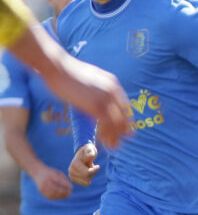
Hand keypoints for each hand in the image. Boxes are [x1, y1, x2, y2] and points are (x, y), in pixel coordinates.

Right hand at [6, 24, 131, 147]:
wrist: (56, 66)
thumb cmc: (66, 72)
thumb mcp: (88, 79)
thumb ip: (96, 90)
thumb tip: (94, 99)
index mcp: (112, 83)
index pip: (123, 105)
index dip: (124, 118)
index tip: (123, 128)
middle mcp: (113, 91)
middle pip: (123, 115)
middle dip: (123, 130)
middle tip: (122, 141)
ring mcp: (106, 99)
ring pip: (116, 123)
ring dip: (115, 136)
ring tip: (113, 147)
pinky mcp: (96, 106)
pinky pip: (106, 125)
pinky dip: (106, 135)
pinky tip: (104, 142)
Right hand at [32, 165, 71, 199]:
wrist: (38, 172)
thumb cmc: (51, 172)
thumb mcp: (58, 172)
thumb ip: (64, 178)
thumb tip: (70, 187)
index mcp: (50, 174)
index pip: (59, 180)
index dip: (66, 185)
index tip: (72, 187)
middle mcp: (45, 180)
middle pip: (56, 188)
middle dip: (64, 192)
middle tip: (70, 192)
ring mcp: (42, 186)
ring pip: (53, 194)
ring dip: (61, 195)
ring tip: (67, 195)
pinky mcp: (41, 190)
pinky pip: (49, 196)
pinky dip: (56, 197)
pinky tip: (61, 196)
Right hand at [68, 143, 99, 186]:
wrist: (83, 154)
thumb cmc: (88, 151)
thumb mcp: (90, 149)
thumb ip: (91, 152)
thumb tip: (90, 155)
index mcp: (74, 165)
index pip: (87, 173)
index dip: (95, 170)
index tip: (97, 165)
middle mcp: (70, 171)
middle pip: (87, 179)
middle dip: (93, 173)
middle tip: (93, 166)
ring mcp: (71, 176)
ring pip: (86, 183)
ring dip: (91, 176)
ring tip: (89, 169)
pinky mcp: (74, 179)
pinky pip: (85, 184)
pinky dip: (89, 179)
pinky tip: (87, 172)